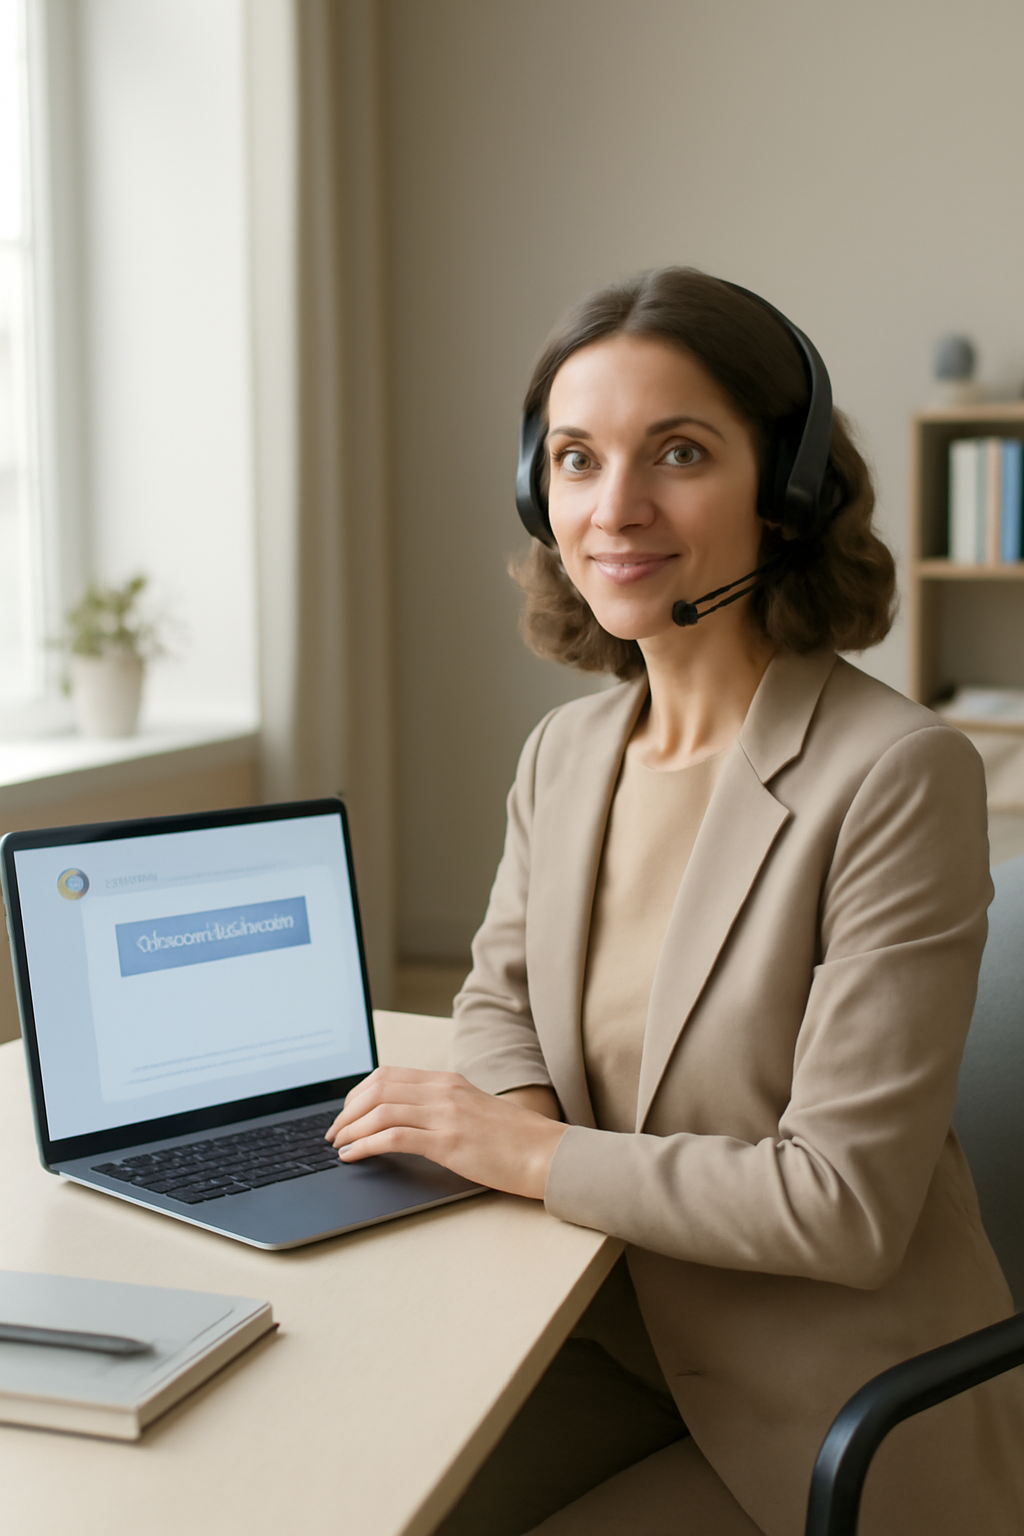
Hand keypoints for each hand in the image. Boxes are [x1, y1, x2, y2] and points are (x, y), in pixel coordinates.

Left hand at [325, 1067, 566, 1200]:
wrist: (549, 1154)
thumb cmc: (516, 1141)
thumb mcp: (475, 1112)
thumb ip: (444, 1109)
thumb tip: (408, 1122)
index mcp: (448, 1082)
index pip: (389, 1075)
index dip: (358, 1093)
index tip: (345, 1113)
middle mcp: (443, 1091)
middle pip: (378, 1088)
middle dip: (347, 1111)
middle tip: (333, 1132)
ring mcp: (445, 1115)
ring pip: (380, 1110)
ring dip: (350, 1128)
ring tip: (338, 1145)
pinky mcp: (448, 1142)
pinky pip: (393, 1137)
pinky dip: (365, 1145)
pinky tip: (354, 1156)